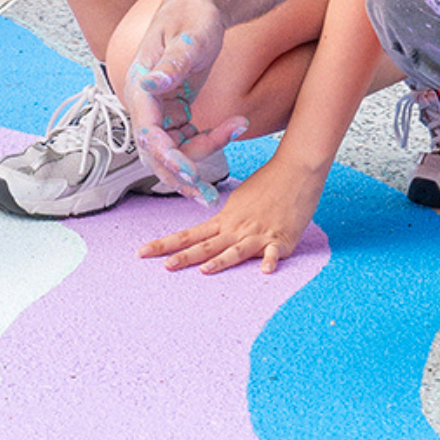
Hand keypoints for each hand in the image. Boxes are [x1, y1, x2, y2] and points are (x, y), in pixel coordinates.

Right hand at [120, 0, 249, 200]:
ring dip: (200, 158)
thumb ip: (173, 61)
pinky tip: (234, 126)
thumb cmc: (193, 16)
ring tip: (234, 139)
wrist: (200, 8)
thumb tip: (153, 82)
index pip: (147, 133)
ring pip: (172, 152)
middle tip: (207, 195)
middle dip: (182, 175)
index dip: (167, 157)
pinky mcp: (174, 113)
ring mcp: (158, 111)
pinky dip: (208, 142)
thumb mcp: (189, 37)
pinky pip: (186, 140)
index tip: (191, 173)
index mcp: (139, 87)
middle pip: (156, 153)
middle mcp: (144, 104)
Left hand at [137, 161, 323, 273]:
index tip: (143, 251)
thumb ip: (226, 218)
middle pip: (206, 245)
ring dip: (221, 261)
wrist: (296, 170)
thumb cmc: (269, 183)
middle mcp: (237, 228)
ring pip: (236, 250)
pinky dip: (269, 261)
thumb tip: (213, 228)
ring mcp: (258, 234)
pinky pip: (273, 252)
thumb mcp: (239, 200)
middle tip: (164, 266)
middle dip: (184, 257)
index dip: (165, 244)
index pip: (189, 235)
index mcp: (225, 220)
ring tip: (205, 270)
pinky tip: (264, 270)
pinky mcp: (281, 239)